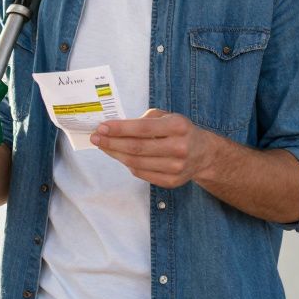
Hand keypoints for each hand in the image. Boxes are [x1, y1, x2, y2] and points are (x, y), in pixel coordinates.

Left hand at [90, 109, 214, 188]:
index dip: (119, 128)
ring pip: (136, 163)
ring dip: (115, 154)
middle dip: (111, 142)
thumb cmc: (179, 131)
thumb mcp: (166, 116)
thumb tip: (114, 127)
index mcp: (178, 126)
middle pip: (137, 148)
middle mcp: (179, 148)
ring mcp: (177, 167)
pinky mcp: (172, 181)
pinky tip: (119, 156)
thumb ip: (143, 120)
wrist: (204, 154)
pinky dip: (127, 164)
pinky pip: (142, 173)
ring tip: (103, 146)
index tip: (101, 127)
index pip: (142, 128)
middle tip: (95, 138)